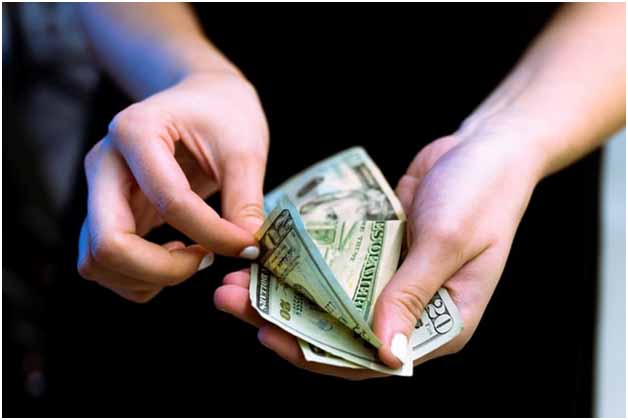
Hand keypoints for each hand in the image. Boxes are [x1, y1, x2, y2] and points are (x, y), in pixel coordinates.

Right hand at [78, 71, 268, 301]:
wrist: (201, 99)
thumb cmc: (222, 114)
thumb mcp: (245, 148)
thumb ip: (246, 200)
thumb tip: (247, 249)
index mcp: (136, 131)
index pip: (169, 201)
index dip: (212, 234)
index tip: (247, 244)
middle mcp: (104, 163)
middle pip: (108, 242)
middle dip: (163, 269)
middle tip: (205, 261)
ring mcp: (99, 190)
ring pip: (96, 261)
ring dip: (146, 278)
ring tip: (191, 259)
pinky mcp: (106, 212)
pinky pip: (103, 264)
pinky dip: (137, 277)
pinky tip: (174, 257)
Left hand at [215, 121, 542, 378]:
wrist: (487, 147)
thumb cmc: (483, 194)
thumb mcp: (448, 242)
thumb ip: (412, 294)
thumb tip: (384, 352)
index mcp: (442, 323)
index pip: (371, 359)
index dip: (316, 354)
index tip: (269, 336)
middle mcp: (414, 309)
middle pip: (342, 332)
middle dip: (286, 321)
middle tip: (234, 301)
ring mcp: (394, 280)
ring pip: (332, 300)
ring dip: (287, 292)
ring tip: (239, 279)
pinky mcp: (380, 252)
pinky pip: (337, 267)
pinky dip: (306, 264)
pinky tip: (272, 254)